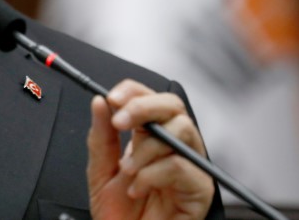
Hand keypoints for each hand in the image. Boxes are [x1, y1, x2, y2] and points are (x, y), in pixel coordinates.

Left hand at [87, 79, 213, 219]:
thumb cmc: (120, 215)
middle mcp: (171, 146)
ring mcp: (188, 164)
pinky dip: (153, 174)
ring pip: (180, 129)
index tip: (112, 99)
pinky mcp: (199, 187)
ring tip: (128, 171)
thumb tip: (99, 102)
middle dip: (143, 107)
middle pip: (172, 105)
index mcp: (147, 137)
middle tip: (120, 122)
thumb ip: (100, 137)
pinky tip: (138, 189)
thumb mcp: (101, 172)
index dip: (132, 91)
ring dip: (146, 147)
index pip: (148, 98)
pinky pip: (181, 165)